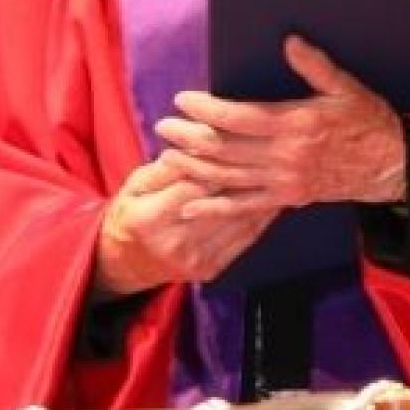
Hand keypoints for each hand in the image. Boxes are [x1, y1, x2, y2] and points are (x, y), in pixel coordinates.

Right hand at [93, 159, 276, 297]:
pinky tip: (273, 198)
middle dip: (248, 176)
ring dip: (262, 196)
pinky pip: (244, 239)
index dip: (220, 161)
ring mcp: (195, 260)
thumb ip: (167, 167)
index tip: (242, 140)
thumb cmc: (132, 212)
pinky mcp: (210, 269)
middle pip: (221, 203)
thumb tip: (197, 146)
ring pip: (238, 221)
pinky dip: (261, 217)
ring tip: (281, 171)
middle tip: (272, 152)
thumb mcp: (136, 183)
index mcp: (150, 218)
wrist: (128, 261)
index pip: (194, 184)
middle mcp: (174, 243)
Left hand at [154, 35, 405, 216]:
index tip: (183, 100)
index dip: (206, 109)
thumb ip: (315, 65)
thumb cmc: (367, 121)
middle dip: (189, 137)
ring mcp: (284, 182)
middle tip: (162, 126)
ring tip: (167, 156)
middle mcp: (285, 156)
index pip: (239, 117)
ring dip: (194, 168)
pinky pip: (244, 208)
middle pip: (225, 148)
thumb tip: (289, 41)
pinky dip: (214, 209)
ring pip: (228, 177)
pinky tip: (189, 206)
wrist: (390, 165)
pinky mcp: (286, 199)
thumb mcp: (346, 87)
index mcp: (296, 124)